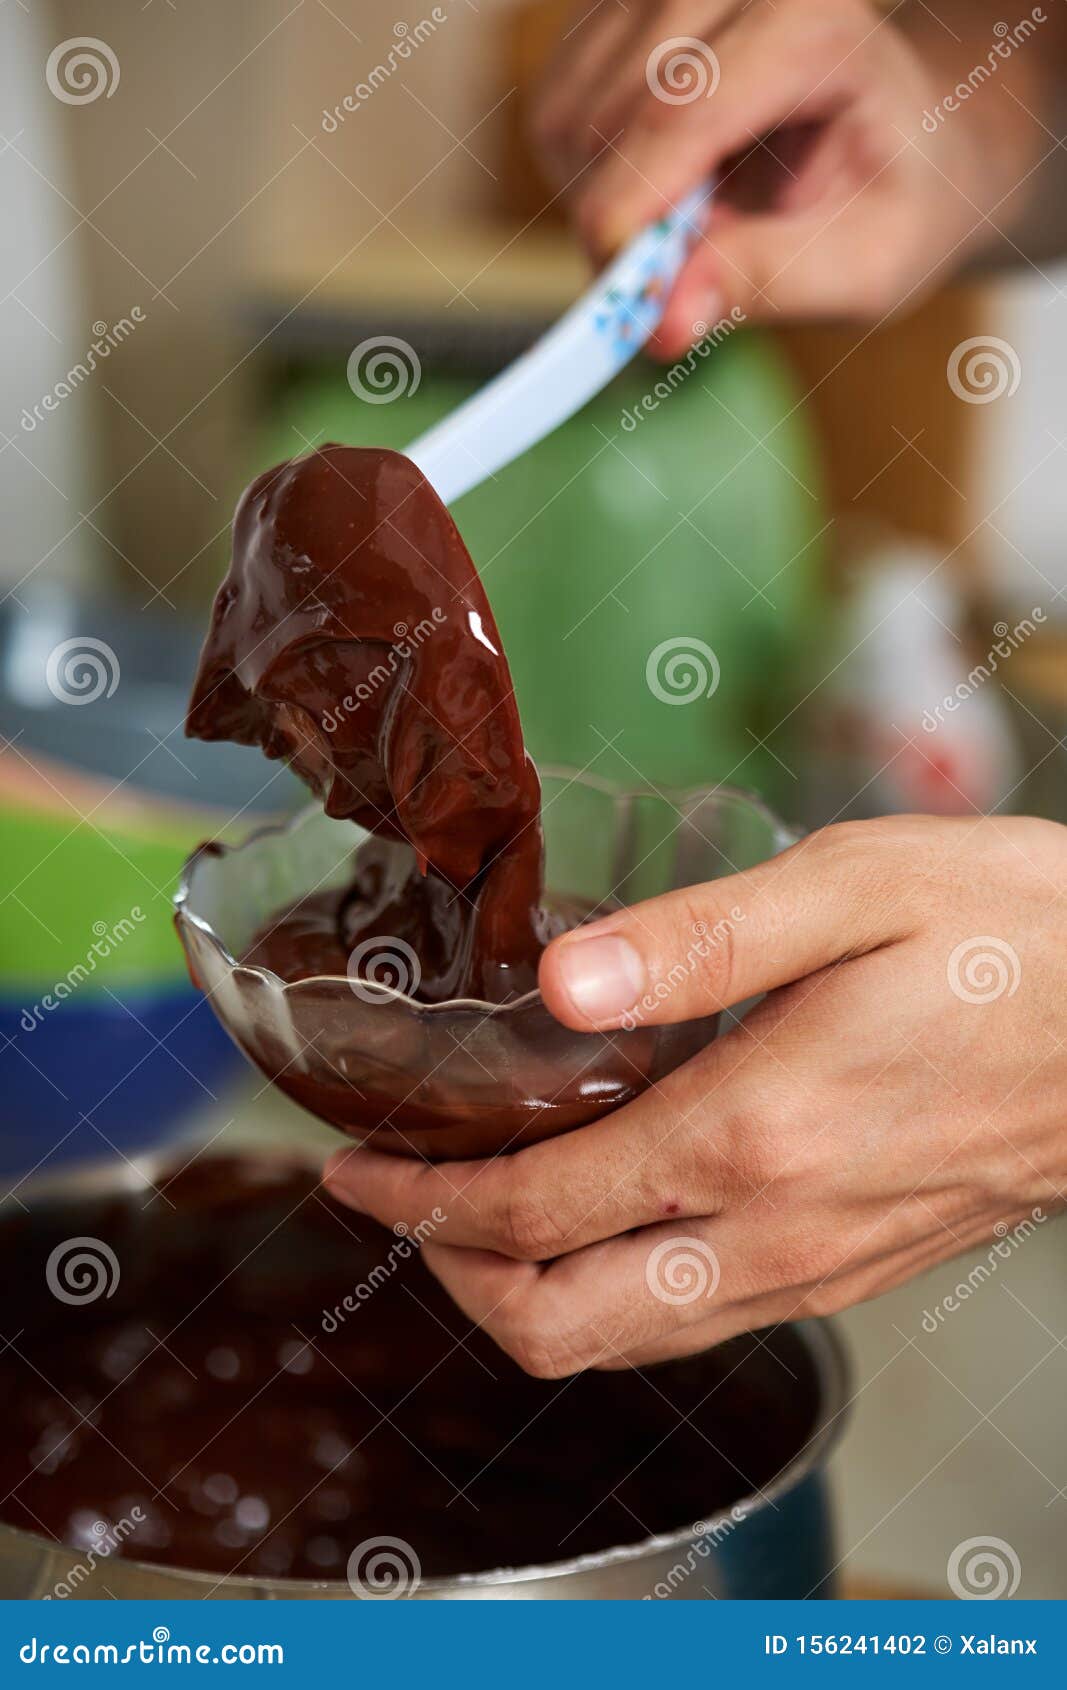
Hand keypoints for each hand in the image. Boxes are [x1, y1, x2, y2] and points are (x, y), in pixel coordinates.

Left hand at [324, 815, 1066, 1377]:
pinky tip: (608, 1213)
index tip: (357, 1169)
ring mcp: (819, 1267)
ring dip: (529, 1294)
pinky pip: (702, 1324)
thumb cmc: (1017, 937)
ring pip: (627, 1345)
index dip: (420, 1205)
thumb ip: (697, 938)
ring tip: (481, 1211)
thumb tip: (560, 983)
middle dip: (452, 1277)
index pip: (533, 1213)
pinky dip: (617, 1293)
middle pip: (559, 1326)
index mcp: (752, 1132)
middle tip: (402, 1201)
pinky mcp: (854, 1270)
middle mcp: (776, 1230)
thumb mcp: (854, 888)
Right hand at [531, 0, 1047, 348]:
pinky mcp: (621, 12)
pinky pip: (555, 106)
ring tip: (674, 237)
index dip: (633, 214)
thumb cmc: (898, 201)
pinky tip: (652, 195)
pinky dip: (582, 175)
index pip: (682, 108)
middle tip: (665, 289)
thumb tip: (663, 322)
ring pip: (567, 109)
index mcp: (816, 23)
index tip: (622, 303)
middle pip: (611, 111)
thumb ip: (770, 284)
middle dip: (617, 220)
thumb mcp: (868, 266)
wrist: (906, 138)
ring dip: (594, 200)